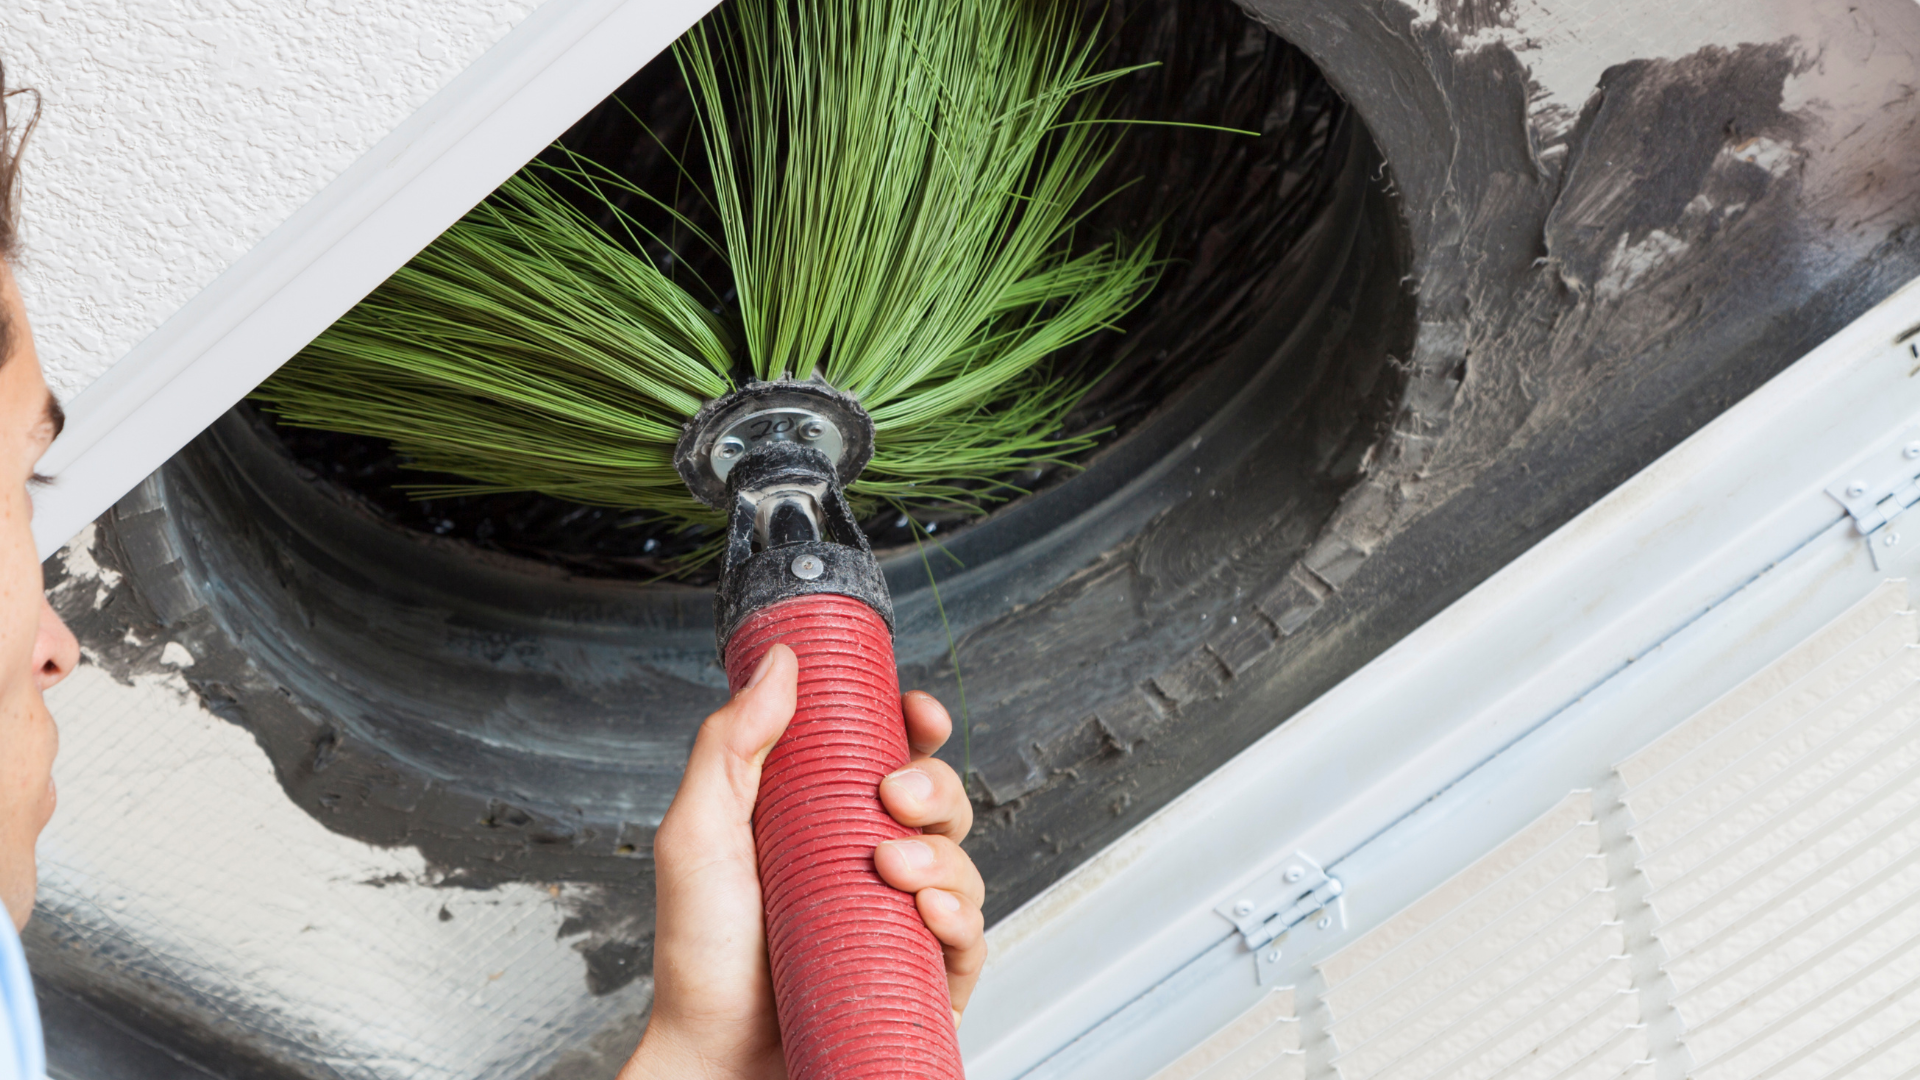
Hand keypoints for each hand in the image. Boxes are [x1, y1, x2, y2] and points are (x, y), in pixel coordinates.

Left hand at [620, 644, 986, 1079]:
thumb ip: (731, 744)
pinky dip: (961, 919)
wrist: (713, 1060)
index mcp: (823, 818)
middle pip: (939, 800)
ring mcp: (899, 922)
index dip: (914, 725)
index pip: (889, 754)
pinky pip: (971, 939)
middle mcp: (868, 863)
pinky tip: (928, 915)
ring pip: (962, 863)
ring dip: (941, 854)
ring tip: (890, 870)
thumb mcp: (699, 833)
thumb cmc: (699, 956)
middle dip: (934, 785)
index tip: (917, 712)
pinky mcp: (922, 979)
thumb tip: (782, 663)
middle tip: (895, 796)